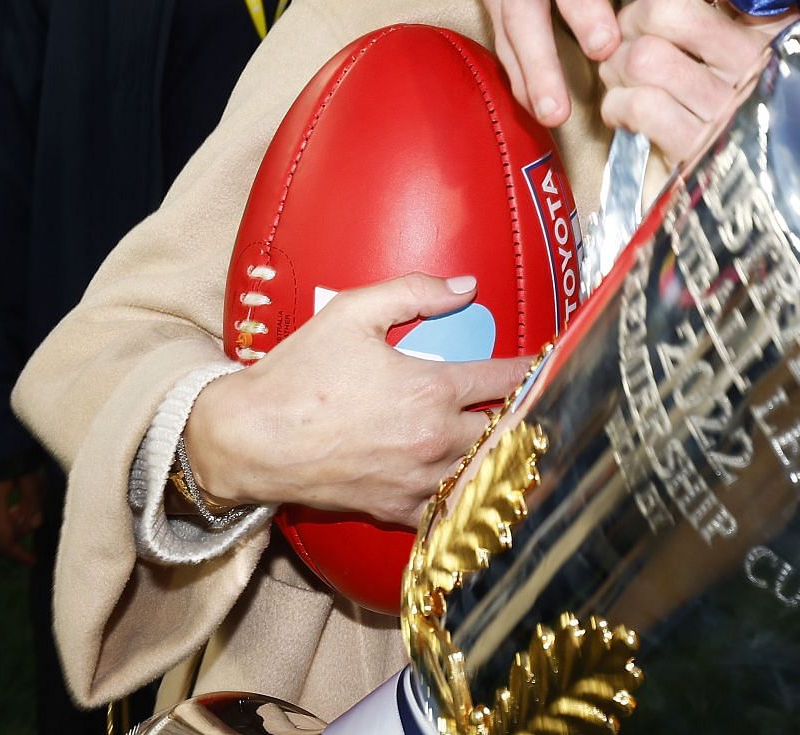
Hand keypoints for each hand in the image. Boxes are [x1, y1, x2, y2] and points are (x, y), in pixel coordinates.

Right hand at [0, 471, 43, 565]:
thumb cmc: (7, 449)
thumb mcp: (27, 472)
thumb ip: (33, 499)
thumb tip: (36, 523)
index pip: (4, 542)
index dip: (19, 554)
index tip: (33, 561)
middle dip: (13, 537)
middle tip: (30, 524)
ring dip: (1, 528)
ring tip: (18, 511)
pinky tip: (4, 505)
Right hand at [186, 274, 533, 528]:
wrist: (249, 440)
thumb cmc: (298, 373)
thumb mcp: (353, 312)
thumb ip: (415, 291)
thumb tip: (467, 286)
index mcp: (432, 389)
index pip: (506, 380)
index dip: (534, 370)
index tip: (550, 364)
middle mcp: (434, 440)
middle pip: (507, 432)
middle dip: (529, 418)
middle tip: (548, 410)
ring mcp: (417, 480)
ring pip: (485, 474)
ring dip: (507, 460)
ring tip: (529, 452)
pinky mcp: (395, 510)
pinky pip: (449, 513)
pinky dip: (471, 501)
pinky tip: (485, 495)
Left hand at [598, 0, 784, 165]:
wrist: (766, 187)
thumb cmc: (742, 100)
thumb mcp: (749, 39)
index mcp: (771, 26)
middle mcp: (755, 63)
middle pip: (663, 9)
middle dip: (630, 22)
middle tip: (629, 40)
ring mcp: (728, 107)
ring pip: (643, 56)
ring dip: (618, 67)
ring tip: (623, 78)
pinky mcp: (699, 148)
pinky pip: (639, 104)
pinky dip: (617, 106)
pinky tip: (626, 112)